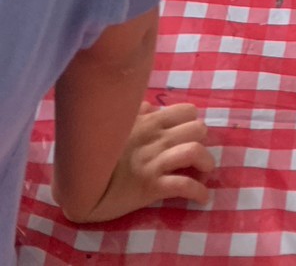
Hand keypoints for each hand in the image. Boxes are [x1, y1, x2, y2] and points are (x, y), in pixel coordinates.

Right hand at [60, 102, 213, 223]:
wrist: (79, 184)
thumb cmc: (97, 151)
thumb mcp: (117, 123)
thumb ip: (137, 113)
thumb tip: (151, 107)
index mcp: (150, 121)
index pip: (188, 111)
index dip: (192, 123)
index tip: (189, 135)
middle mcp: (155, 139)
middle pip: (198, 129)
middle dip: (202, 141)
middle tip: (195, 154)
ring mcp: (153, 162)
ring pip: (195, 151)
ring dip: (206, 163)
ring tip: (204, 172)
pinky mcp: (150, 186)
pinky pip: (182, 186)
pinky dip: (198, 192)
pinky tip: (201, 197)